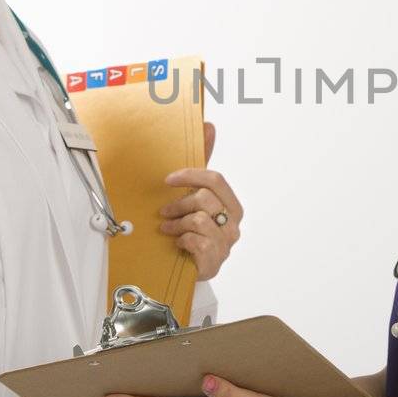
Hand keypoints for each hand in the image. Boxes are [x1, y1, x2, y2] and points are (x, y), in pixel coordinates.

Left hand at [159, 122, 241, 280]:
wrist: (190, 270)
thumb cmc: (195, 232)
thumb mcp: (197, 199)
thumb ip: (202, 167)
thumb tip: (208, 126)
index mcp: (233, 206)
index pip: (215, 180)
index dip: (190, 176)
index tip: (169, 180)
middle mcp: (233, 224)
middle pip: (205, 199)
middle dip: (179, 203)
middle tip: (165, 211)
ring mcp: (226, 243)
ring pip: (198, 219)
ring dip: (177, 223)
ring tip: (168, 228)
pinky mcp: (215, 259)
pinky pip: (195, 239)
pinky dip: (181, 239)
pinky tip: (178, 243)